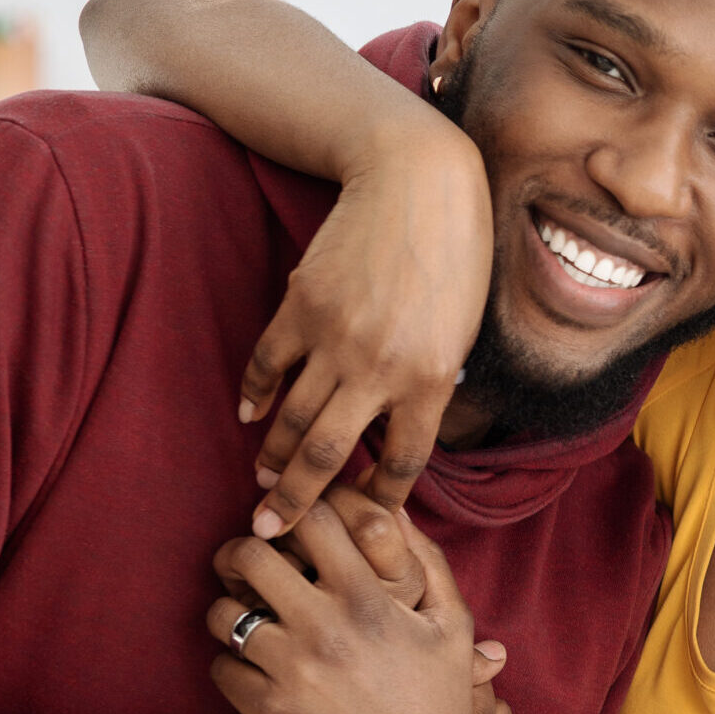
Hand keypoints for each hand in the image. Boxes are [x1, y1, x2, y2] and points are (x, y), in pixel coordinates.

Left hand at [206, 490, 501, 713]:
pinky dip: (231, 665)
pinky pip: (219, 667)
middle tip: (247, 563)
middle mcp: (327, 628)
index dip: (297, 511)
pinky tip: (257, 670)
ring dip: (228, 611)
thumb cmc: (440, 705)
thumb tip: (396, 510)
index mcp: (372, 599)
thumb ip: (428, 564)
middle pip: (250, 554)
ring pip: (221, 613)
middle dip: (240, 552)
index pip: (314, 519)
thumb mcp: (453, 629)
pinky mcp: (268, 713)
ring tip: (249, 619)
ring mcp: (293, 672)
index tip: (293, 524)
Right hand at [242, 136, 490, 539]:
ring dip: (272, 455)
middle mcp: (381, 368)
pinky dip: (257, 394)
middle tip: (270, 529)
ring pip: (293, 417)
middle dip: (297, 500)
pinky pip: (269, 365)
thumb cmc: (457, 256)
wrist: (418, 183)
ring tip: (261, 480)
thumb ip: (433, 380)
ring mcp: (336, 338)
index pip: (405, 462)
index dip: (385, 497)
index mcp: (433, 379)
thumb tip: (403, 425)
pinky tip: (251, 414)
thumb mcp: (463, 329)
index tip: (368, 518)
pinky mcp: (301, 307)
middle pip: (329, 454)